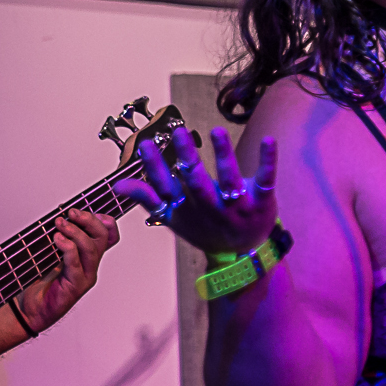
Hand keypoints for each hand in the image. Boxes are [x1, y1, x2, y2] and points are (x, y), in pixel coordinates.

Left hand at [17, 208, 120, 329]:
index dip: (106, 222)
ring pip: (91, 249)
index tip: (88, 210)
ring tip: (60, 224)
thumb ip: (58, 240)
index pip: (109, 237)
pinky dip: (67, 248)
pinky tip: (57, 239)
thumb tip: (57, 218)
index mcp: (88, 258)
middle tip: (73, 213)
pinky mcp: (75, 286)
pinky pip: (75, 263)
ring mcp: (84, 277)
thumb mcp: (50, 256)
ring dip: (75, 232)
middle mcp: (90, 266)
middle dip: (89, 221)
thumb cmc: (39, 285)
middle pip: (102, 238)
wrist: (29, 312)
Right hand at [112, 126, 278, 255]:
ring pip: (230, 180)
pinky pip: (265, 179)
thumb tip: (118, 185)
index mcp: (187, 210)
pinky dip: (267, 160)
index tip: (145, 144)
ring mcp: (238, 206)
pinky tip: (268, 139)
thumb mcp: (174, 218)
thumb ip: (149, 199)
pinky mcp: (262, 201)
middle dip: (188, 158)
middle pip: (197, 183)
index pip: (167, 188)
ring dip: (223, 155)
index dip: (155, 168)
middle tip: (179, 132)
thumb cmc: (204, 228)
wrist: (242, 254)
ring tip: (216, 131)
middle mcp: (211, 208)